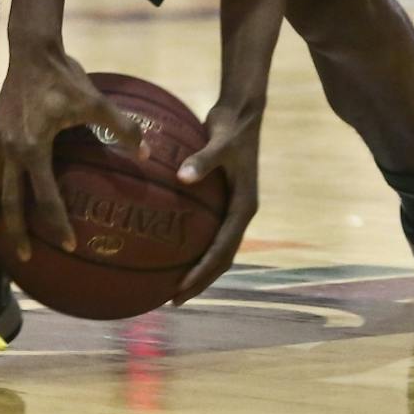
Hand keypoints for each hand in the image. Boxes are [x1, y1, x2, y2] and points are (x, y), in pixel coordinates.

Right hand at [0, 47, 146, 258]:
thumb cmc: (65, 78)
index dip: (57, 223)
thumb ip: (122, 128)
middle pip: (8, 201)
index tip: (69, 245)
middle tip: (24, 258)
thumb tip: (149, 153)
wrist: (33, 51)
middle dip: (14, 233)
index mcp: (32, 148)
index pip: (44, 197)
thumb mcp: (96, 102)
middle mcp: (8, 150)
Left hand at [170, 100, 262, 301]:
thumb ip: (204, 159)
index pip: (223, 250)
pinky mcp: (224, 201)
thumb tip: (183, 176)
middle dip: (200, 281)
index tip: (180, 289)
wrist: (242, 114)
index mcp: (244, 206)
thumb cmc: (232, 128)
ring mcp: (233, 209)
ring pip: (218, 249)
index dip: (202, 272)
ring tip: (170, 285)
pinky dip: (193, 247)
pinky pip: (208, 232)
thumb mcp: (220, 142)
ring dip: (198, 269)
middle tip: (172, 299)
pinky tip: (168, 248)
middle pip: (222, 258)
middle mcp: (240, 212)